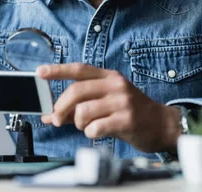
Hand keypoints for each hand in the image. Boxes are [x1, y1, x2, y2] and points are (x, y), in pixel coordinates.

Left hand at [37, 63, 181, 152]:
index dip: (58, 70)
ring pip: (83, 111)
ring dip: (79, 123)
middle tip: (57, 119)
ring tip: (87, 126)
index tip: (40, 72)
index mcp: (109, 77)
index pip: (79, 69)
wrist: (161, 125)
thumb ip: (77, 106)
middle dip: (61, 107)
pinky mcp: (126, 119)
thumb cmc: (130, 113)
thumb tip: (49, 114)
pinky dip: (90, 133)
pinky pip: (95, 127)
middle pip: (76, 91)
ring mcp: (122, 101)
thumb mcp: (106, 102)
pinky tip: (98, 132)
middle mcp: (115, 85)